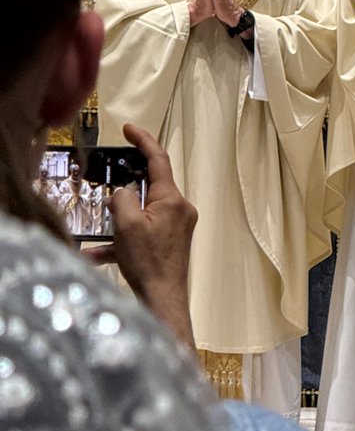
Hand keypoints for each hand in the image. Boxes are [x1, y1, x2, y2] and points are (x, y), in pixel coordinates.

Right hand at [83, 124, 196, 347]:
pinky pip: (146, 233)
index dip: (143, 141)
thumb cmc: (148, 262)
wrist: (163, 302)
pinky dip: (125, 240)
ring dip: (122, 220)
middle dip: (128, 187)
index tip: (128, 128)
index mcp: (172, 198)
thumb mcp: (126, 226)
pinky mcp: (172, 243)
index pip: (158, 159)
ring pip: (145, 212)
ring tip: (101, 231)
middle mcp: (180, 208)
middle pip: (152, 186)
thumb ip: (122, 199)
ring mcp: (178, 226)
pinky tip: (99, 255)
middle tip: (110, 181)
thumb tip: (122, 193)